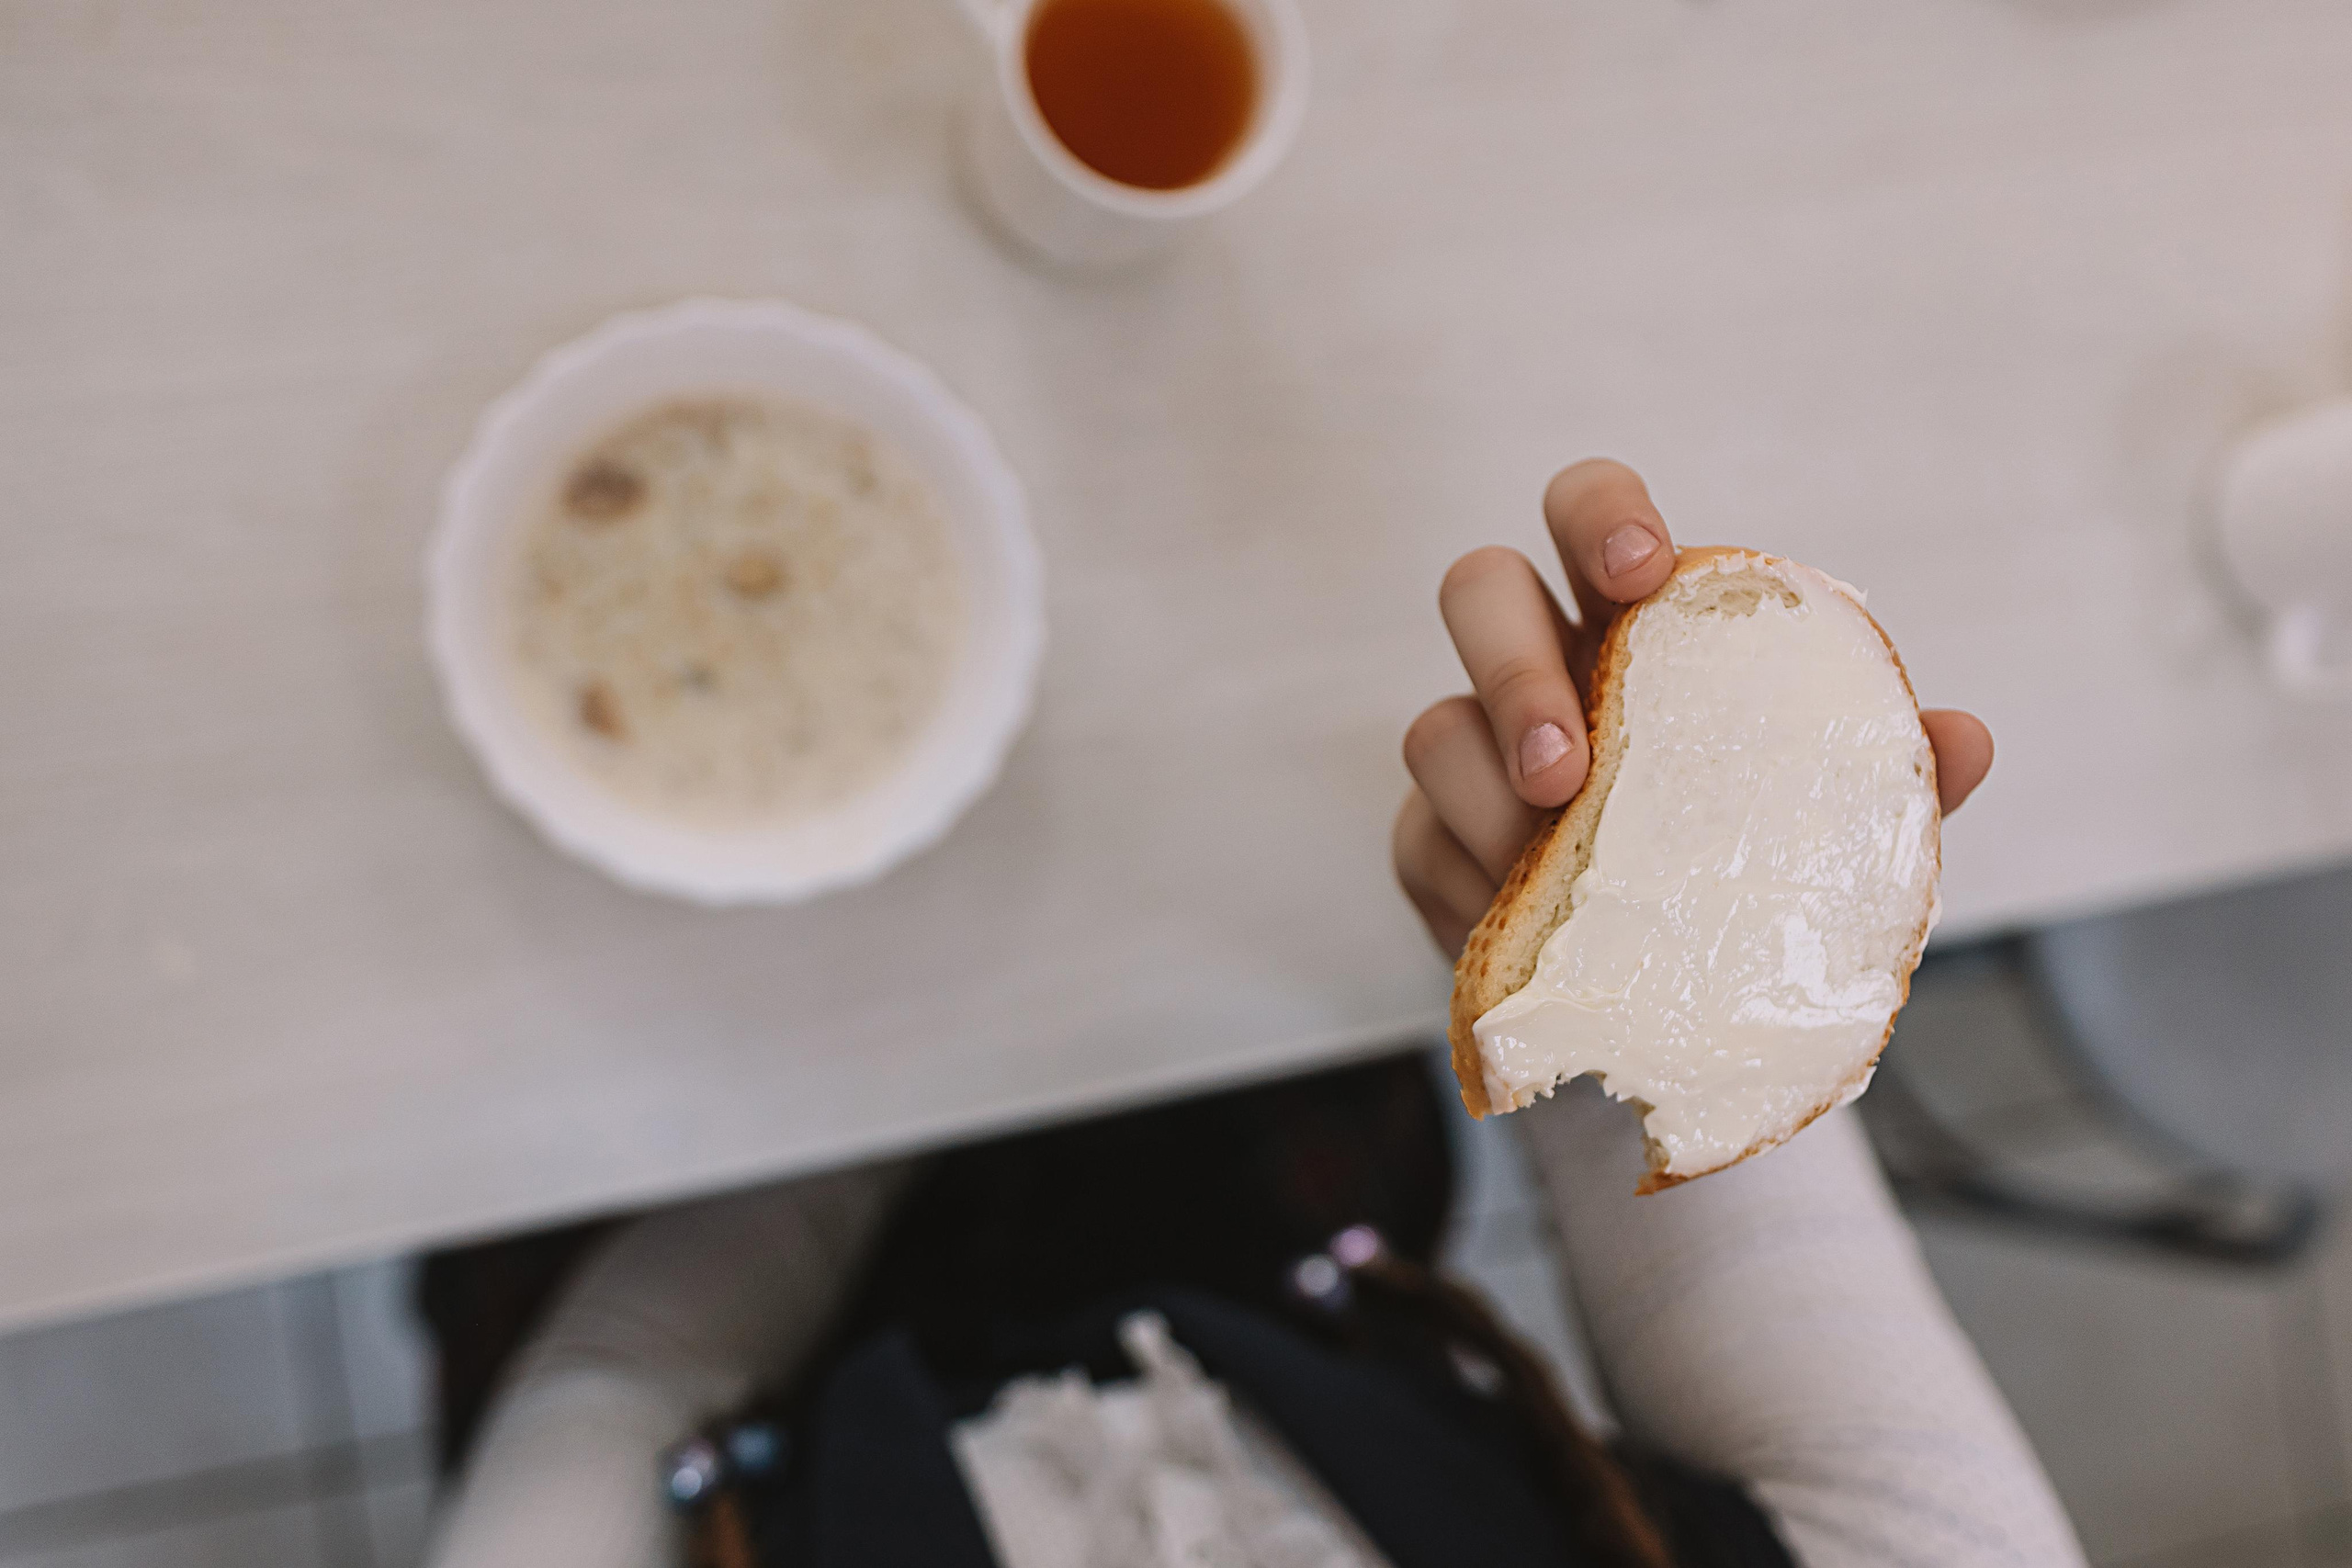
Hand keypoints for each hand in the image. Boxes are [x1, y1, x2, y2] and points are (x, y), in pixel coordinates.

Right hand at [1393, 460, 1995, 957]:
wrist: (1686, 994)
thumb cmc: (1751, 862)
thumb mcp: (1828, 821)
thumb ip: (1882, 773)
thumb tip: (1963, 739)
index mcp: (1633, 623)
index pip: (1588, 512)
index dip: (1601, 515)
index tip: (1638, 567)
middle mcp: (1540, 664)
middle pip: (1479, 590)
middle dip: (1514, 666)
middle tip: (1569, 768)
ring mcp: (1474, 753)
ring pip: (1435, 726)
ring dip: (1486, 794)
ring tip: (1544, 863)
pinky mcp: (1431, 842)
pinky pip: (1420, 841)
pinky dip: (1470, 882)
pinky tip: (1523, 926)